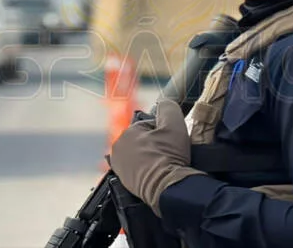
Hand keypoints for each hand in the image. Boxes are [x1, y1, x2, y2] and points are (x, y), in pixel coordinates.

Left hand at [109, 99, 205, 215]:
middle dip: (155, 144)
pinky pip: (135, 170)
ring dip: (149, 157)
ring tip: (162, 165)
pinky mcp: (123, 181)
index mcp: (128, 131)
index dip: (164, 132)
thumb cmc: (170, 156)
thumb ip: (168, 107)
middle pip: (143, 140)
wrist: (167, 188)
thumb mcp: (174, 124)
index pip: (150, 125)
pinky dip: (143, 170)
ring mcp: (118, 165)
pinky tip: (152, 173)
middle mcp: (118, 147)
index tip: (172, 142)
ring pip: (139, 154)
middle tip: (169, 154)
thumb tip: (163, 103)